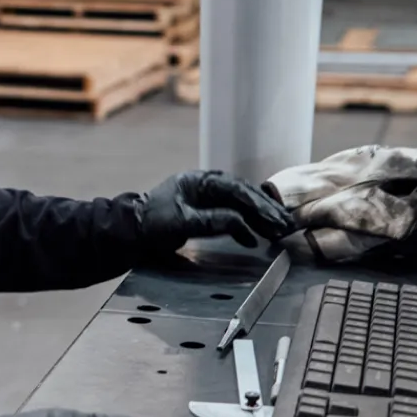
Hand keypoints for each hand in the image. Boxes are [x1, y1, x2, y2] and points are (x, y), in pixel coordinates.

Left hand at [138, 170, 295, 250]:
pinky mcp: (206, 210)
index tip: (273, 218)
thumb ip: (211, 221)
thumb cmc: (152, 223)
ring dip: (259, 217)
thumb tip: (241, 223)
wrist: (132, 231)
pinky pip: (232, 214)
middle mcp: (206, 185)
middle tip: (284, 225)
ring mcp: (206, 197)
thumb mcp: (181, 222)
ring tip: (278, 230)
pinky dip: (246, 224)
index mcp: (199, 180)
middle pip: (243, 194)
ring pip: (240, 204)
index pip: (236, 189)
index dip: (257, 204)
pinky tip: (257, 236)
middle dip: (265, 210)